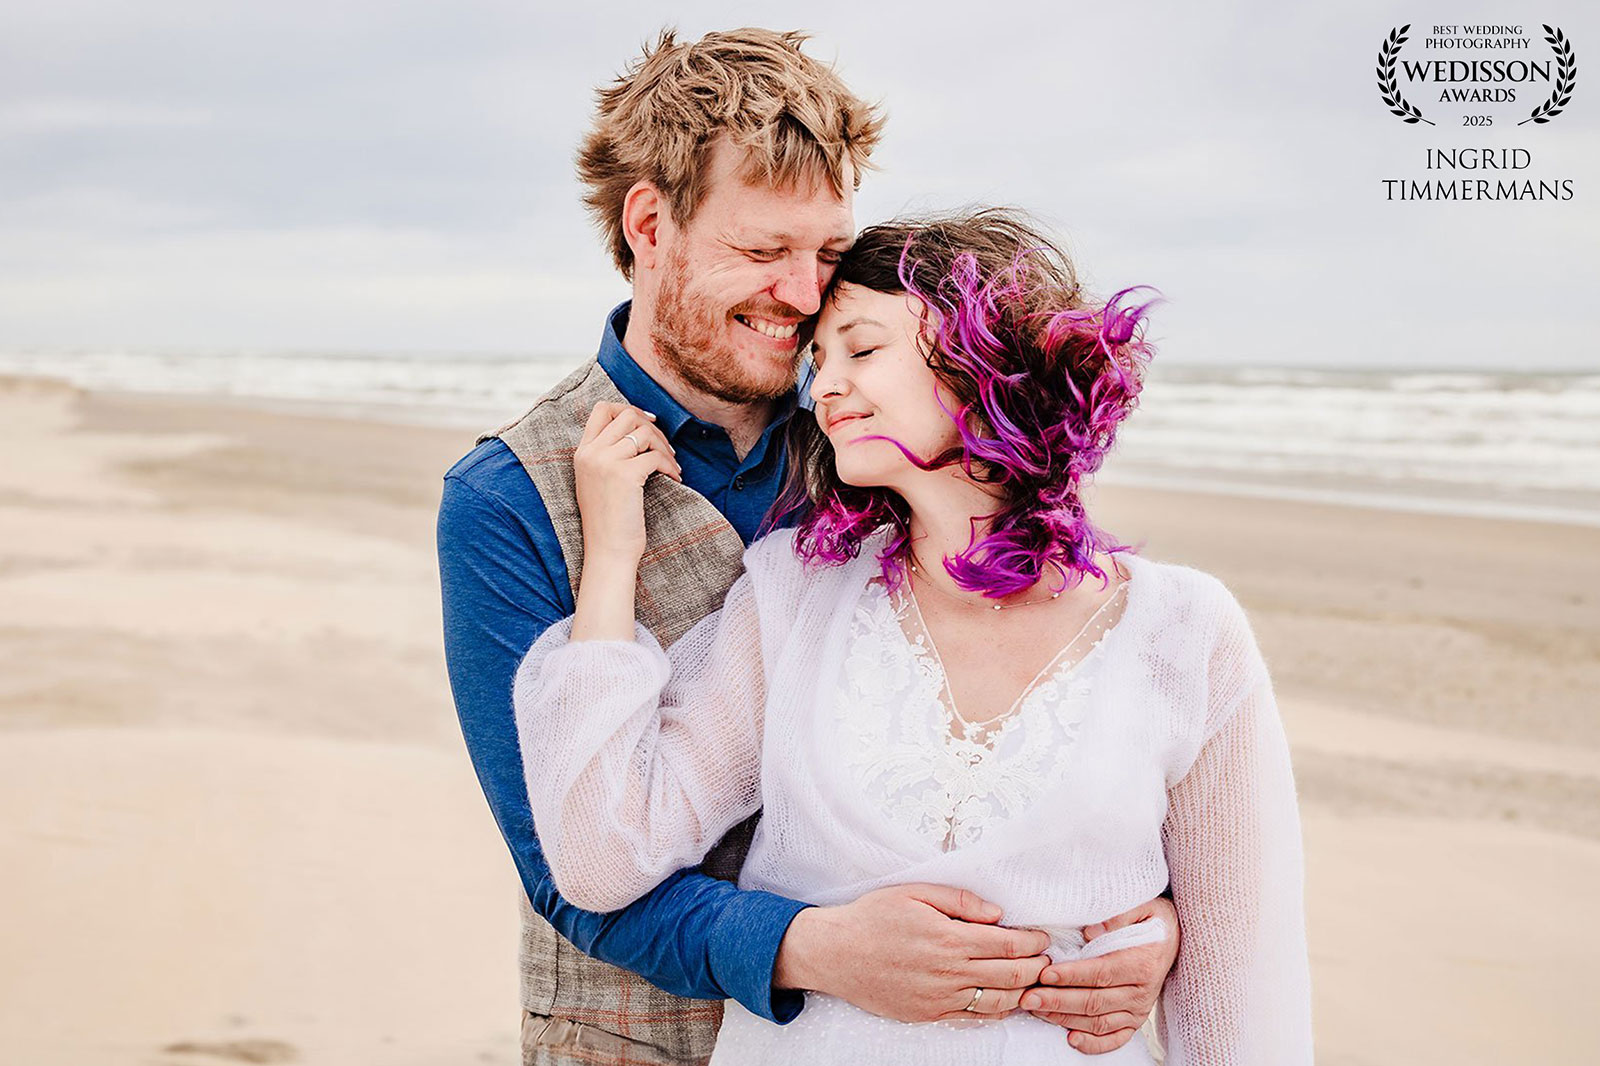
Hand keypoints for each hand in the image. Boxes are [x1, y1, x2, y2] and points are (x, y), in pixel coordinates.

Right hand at [573, 401, 680, 562]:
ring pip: (644, 433)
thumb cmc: (609, 521)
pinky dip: (670, 465)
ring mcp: (606, 462)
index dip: (628, 409)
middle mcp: (591, 453)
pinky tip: (674, 478)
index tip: (648, 422)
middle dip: (652, 427)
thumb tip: (641, 430)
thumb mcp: (598, 481)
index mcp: (582, 453)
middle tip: (665, 448)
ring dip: (664, 447)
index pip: (602, 409)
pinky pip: (656, 456)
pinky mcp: (625, 475)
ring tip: (672, 465)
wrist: (607, 551)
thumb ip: (609, 455)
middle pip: (627, 415)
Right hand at [773, 883, 1052, 1023]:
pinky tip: (1003, 1000)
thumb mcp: (914, 893)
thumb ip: (960, 901)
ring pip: (998, 1002)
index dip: (1033, 943)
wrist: (835, 953)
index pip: (1009, 945)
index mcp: (948, 938)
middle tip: (1046, 960)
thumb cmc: (873, 917)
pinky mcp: (929, 1014)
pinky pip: (974, 1018)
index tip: (1043, 938)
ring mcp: (940, 998)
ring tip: (1031, 980)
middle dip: (1037, 968)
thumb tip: (998, 913)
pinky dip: (997, 1011)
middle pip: (1011, 976)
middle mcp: (948, 972)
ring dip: (1022, 992)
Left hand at [1022, 895, 1179, 1053]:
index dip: (1071, 976)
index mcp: (1141, 963)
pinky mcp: (1135, 1020)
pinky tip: (1070, 1039)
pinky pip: (1115, 1038)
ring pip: (1099, 1021)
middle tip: (1028, 997)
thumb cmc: (1152, 920)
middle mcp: (1141, 992)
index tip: (1044, 974)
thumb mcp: (1143, 906)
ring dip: (1065, 1019)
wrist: (1175, 938)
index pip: (1100, 973)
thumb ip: (1118, 915)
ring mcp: (1139, 1009)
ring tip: (1037, 1010)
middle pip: (1094, 1001)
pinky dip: (1094, 1043)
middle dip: (1057, 1000)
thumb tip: (1092, 930)